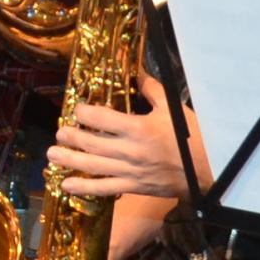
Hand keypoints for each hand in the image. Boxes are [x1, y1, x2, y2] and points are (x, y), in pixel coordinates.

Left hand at [49, 79, 187, 200]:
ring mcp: (130, 171)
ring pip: (92, 166)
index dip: (84, 113)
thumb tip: (137, 70)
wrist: (207, 171)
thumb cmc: (192, 137)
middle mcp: (130, 151)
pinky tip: (66, 184)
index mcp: (139, 128)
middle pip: (92, 143)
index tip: (76, 109)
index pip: (102, 118)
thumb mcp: (173, 108)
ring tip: (52, 155)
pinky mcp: (133, 187)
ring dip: (69, 160)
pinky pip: (103, 189)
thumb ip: (152, 89)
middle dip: (71, 137)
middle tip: (58, 132)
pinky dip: (83, 187)